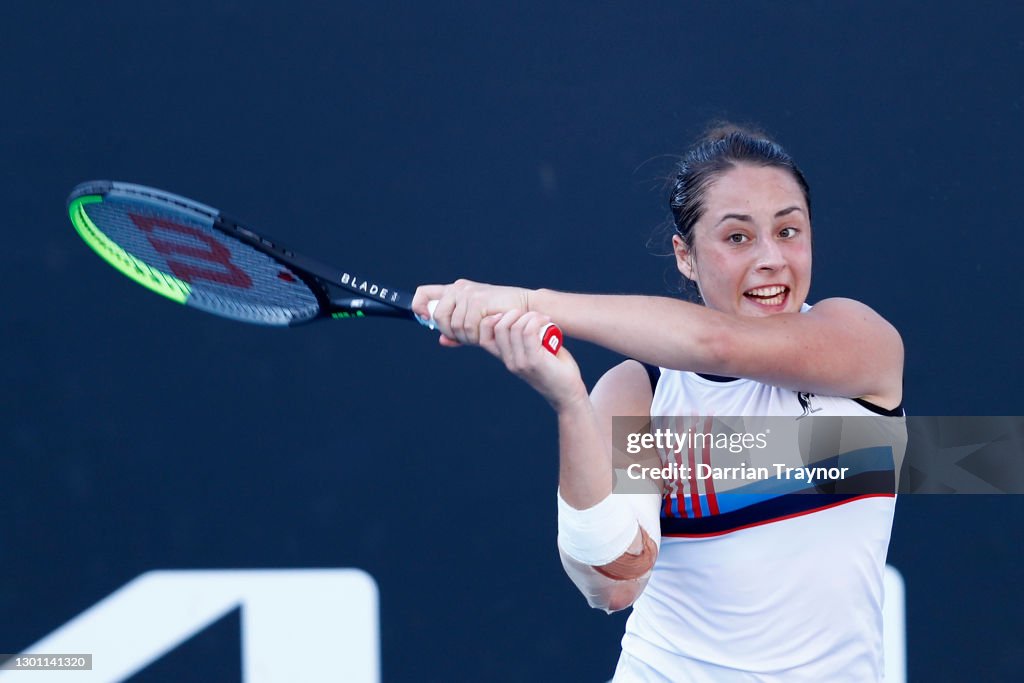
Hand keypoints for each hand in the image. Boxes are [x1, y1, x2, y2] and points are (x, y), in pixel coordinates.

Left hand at [413, 279, 529, 346]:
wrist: (526, 309)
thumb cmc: (502, 315)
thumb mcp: (475, 324)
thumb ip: (457, 332)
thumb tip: (441, 341)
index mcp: (455, 290)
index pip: (424, 293)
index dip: (419, 308)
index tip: (425, 320)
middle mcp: (459, 289)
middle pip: (438, 316)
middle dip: (451, 332)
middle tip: (467, 337)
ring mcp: (468, 293)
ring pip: (454, 326)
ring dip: (467, 337)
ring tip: (481, 334)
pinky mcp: (477, 300)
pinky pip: (467, 327)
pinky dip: (476, 336)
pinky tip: (486, 332)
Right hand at [479, 309, 586, 410]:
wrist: (567, 394)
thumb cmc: (556, 370)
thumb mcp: (534, 353)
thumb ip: (526, 340)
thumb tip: (525, 316)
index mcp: (507, 359)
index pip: (483, 338)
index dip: (491, 321)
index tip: (511, 315)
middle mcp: (510, 361)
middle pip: (499, 328)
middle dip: (514, 313)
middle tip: (531, 315)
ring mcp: (521, 362)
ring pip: (515, 327)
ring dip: (530, 316)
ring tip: (543, 319)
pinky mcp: (534, 361)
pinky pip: (529, 332)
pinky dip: (537, 320)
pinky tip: (547, 321)